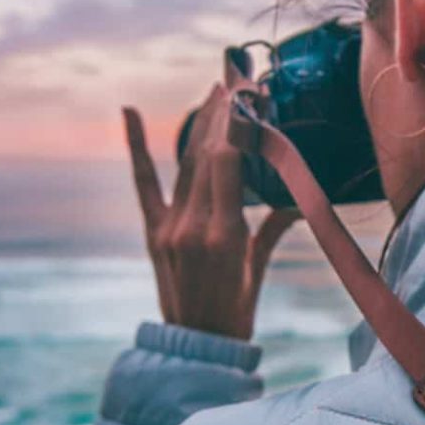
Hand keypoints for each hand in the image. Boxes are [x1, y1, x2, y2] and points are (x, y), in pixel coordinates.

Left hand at [123, 56, 300, 339]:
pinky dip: (136, 147)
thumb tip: (296, 198)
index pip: (228, 162)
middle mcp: (192, 225)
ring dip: (199, 124)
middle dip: (221, 113)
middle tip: (234, 77)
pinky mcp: (154, 232)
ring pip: (186, 164)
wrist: (197, 346)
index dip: (238, 123)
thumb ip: (273, 226)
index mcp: (224, 234)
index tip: (250, 92)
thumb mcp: (258, 266)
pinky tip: (128, 112)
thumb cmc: (237, 310)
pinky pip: (145, 184)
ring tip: (214, 92)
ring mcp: (170, 228)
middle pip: (207, 155)